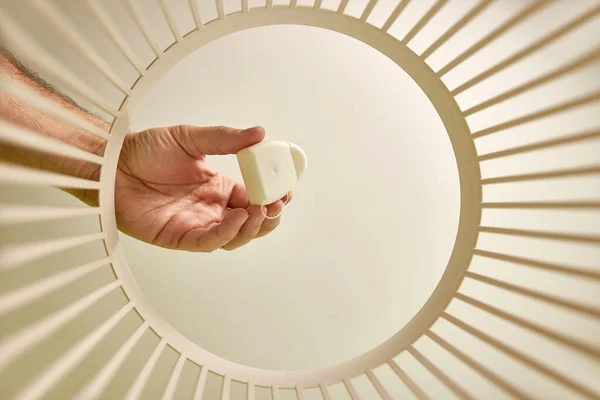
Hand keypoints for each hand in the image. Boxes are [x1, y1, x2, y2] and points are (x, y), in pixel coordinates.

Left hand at [114, 125, 289, 251]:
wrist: (111, 163)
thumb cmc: (145, 150)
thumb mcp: (191, 138)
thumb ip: (226, 139)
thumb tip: (260, 133)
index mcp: (218, 187)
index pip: (254, 196)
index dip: (272, 196)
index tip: (286, 189)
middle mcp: (211, 208)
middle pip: (249, 222)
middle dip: (268, 216)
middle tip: (277, 204)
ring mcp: (197, 224)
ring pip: (234, 237)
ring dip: (252, 227)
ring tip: (260, 209)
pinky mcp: (179, 237)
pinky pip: (209, 242)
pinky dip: (227, 233)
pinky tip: (237, 218)